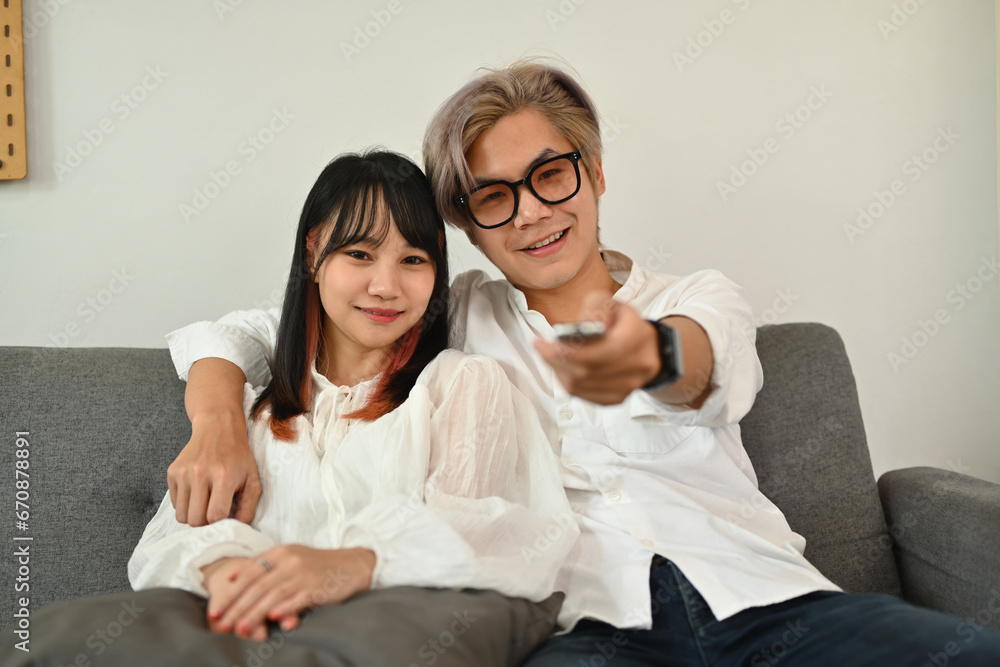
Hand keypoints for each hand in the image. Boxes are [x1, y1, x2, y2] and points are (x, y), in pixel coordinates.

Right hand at [168, 409, 261, 525]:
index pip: (214, 516)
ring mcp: (184, 472)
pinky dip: (185, 503)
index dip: (219, 523)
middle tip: (213, 511)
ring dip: (193, 515)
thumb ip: (249, 506)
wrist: (218, 428)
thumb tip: (238, 528)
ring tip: (205, 502)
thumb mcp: (252, 479)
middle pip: (195, 520)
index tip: (224, 518)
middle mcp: (201, 473)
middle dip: (205, 522)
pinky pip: (174, 503)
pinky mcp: (172, 471)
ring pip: (182, 515)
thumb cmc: (238, 456)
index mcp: (224, 476)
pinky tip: (197, 491)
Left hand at [204, 546, 375, 640]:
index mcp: (280, 552)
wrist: (353, 565)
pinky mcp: (318, 587)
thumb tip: (233, 577)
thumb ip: (265, 566)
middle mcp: (290, 561)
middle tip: (221, 624)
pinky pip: (298, 599)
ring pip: (273, 595)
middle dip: (237, 607)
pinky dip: (285, 608)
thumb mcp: (290, 558)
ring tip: (241, 629)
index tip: (215, 609)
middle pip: (257, 586)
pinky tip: (274, 619)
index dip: (230, 592)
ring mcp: (304, 573)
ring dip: (255, 613)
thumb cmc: (317, 566)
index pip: (249, 572)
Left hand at [535, 293, 659, 404]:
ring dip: (558, 371)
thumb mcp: (610, 304)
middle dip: (556, 360)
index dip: (570, 351)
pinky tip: (563, 369)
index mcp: (637, 338)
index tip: (543, 342)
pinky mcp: (617, 399)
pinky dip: (567, 382)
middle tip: (541, 348)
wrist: (647, 349)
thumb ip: (594, 308)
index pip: (603, 351)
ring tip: (551, 356)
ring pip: (581, 386)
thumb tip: (579, 327)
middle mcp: (637, 366)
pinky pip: (583, 396)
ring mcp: (628, 386)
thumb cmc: (622, 324)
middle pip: (587, 371)